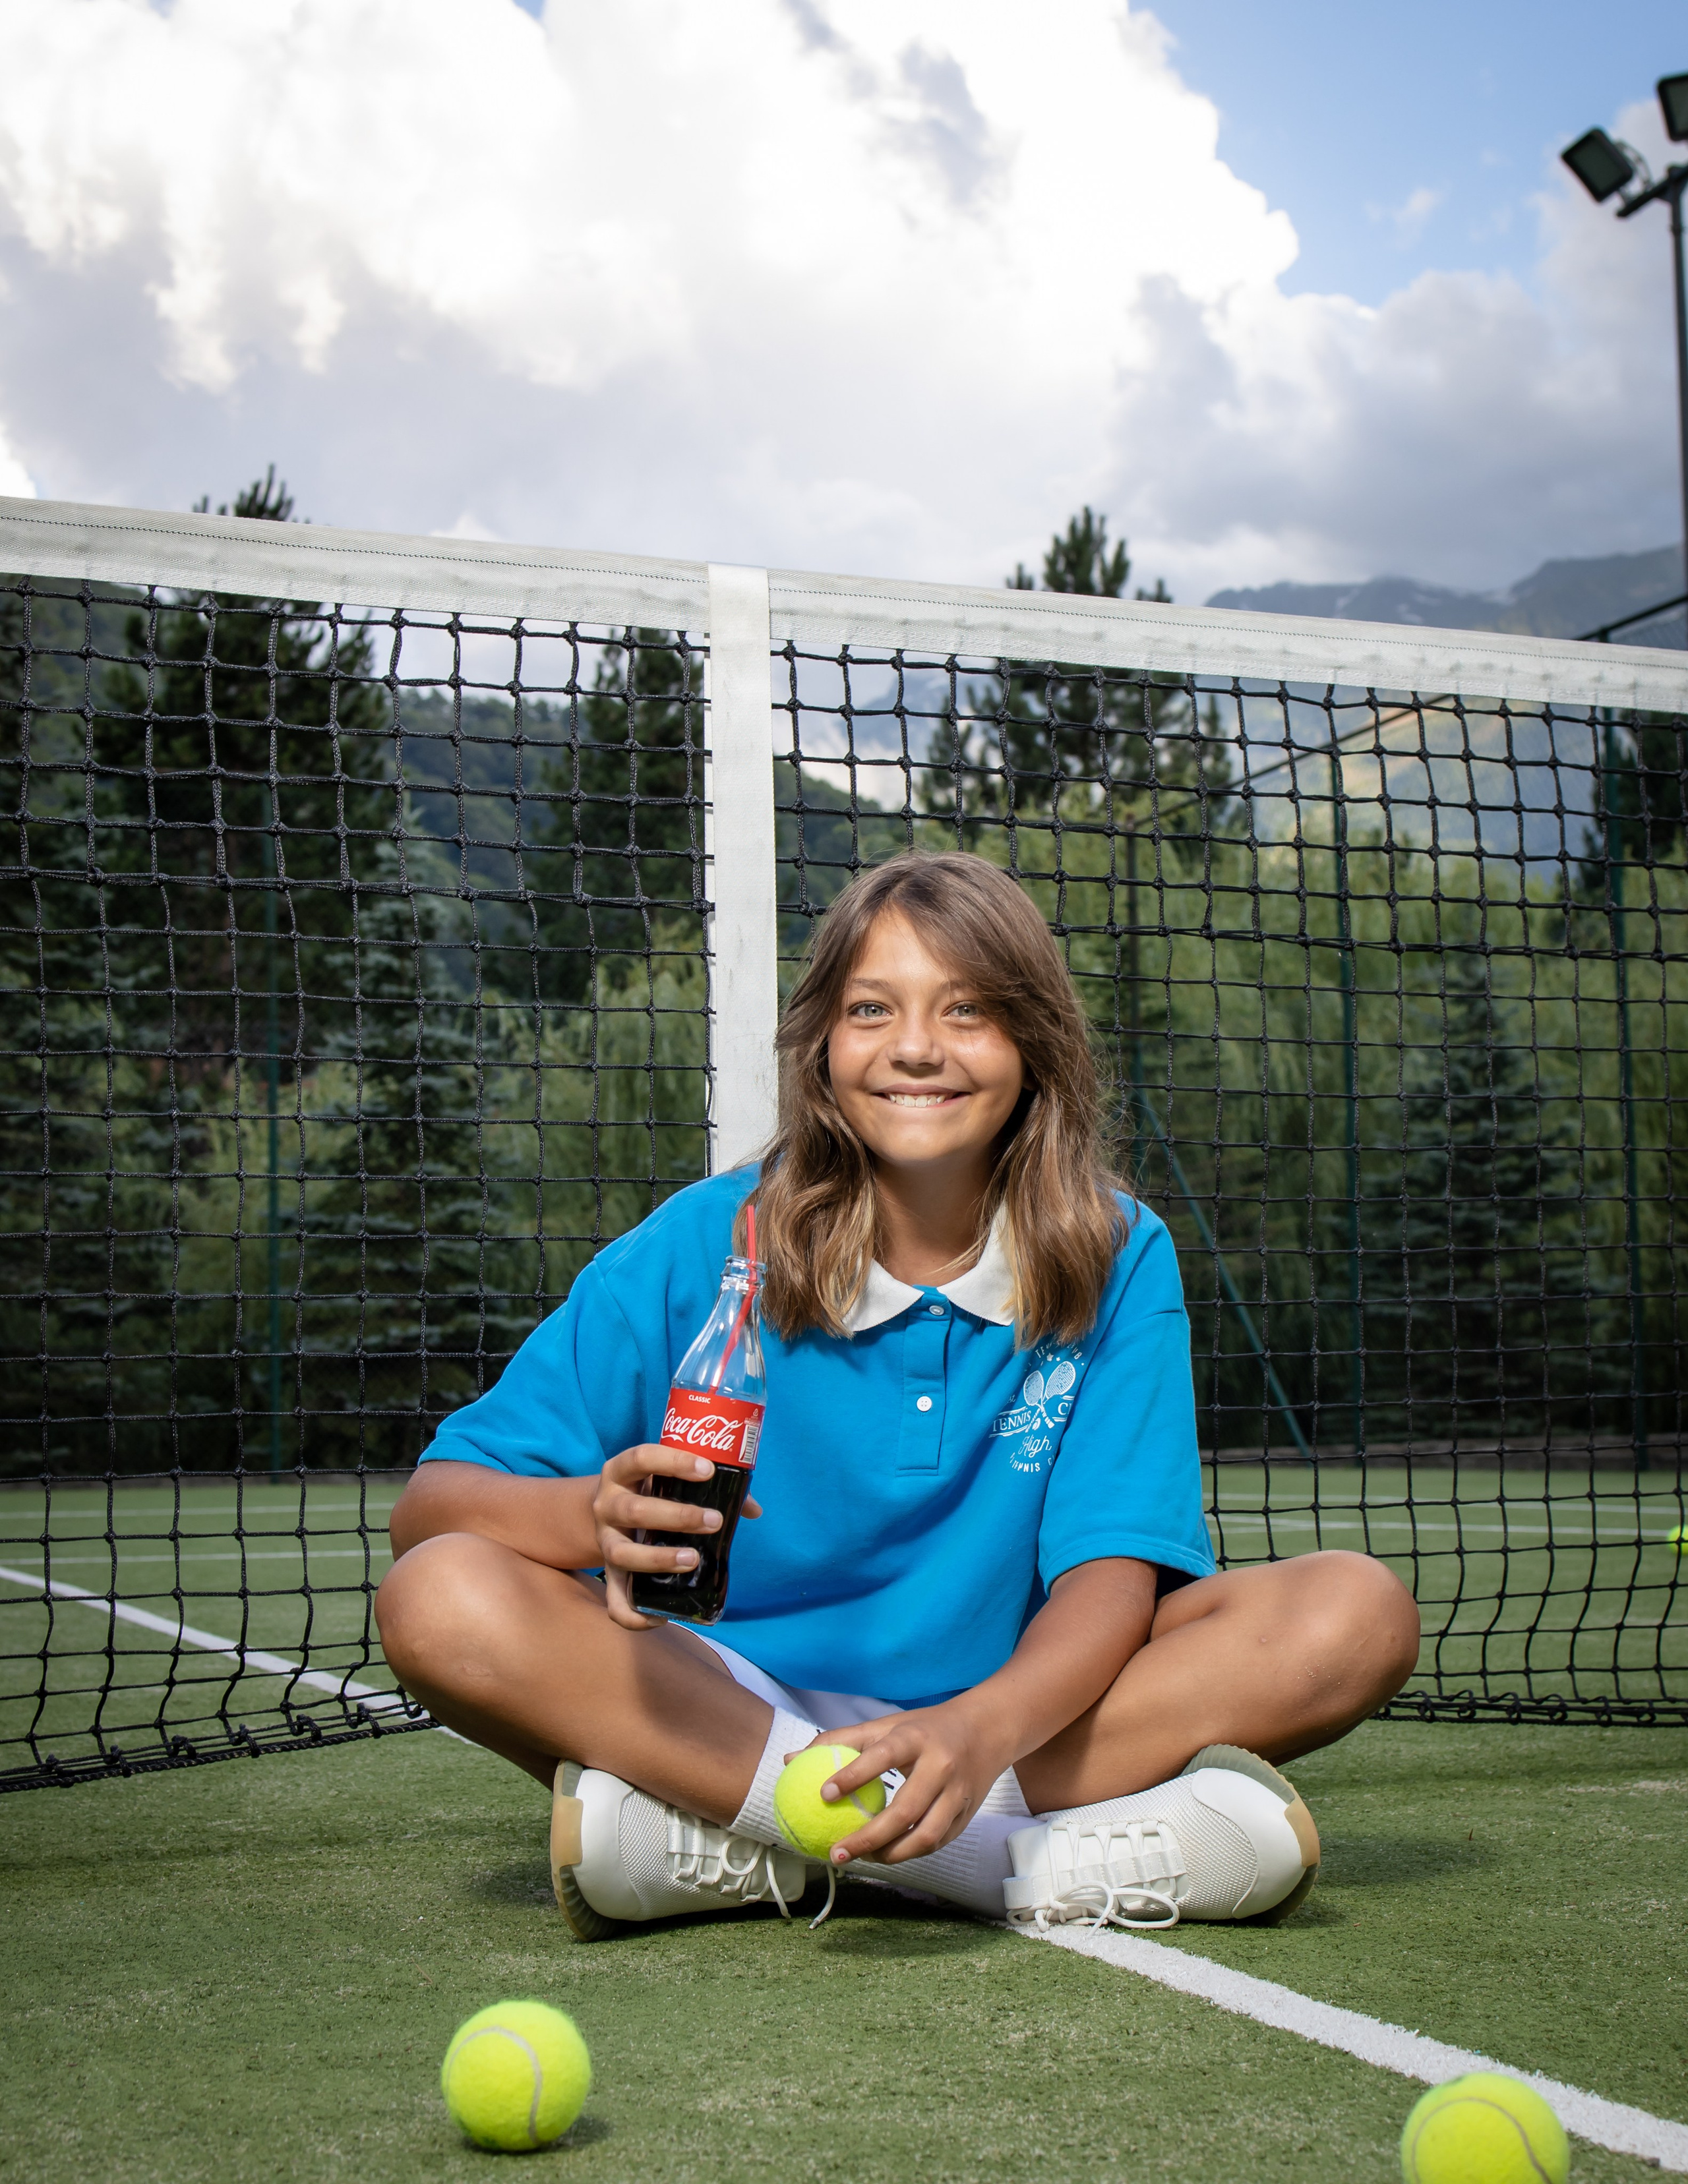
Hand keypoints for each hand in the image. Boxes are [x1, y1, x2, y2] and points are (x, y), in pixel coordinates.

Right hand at [593, 1442, 760, 1630]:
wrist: (607, 1512)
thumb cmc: (650, 1490)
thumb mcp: (668, 1478)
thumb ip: (708, 1488)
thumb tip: (752, 1509)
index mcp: (621, 1471)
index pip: (642, 1457)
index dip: (674, 1462)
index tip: (708, 1471)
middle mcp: (607, 1504)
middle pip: (634, 1510)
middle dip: (677, 1517)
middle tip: (714, 1521)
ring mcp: (605, 1540)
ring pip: (622, 1553)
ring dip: (659, 1559)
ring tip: (693, 1560)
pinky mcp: (607, 1573)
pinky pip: (613, 1601)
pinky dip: (633, 1614)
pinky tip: (662, 1617)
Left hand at [796, 1698, 1012, 1866]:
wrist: (988, 1730)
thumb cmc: (925, 1729)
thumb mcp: (886, 1725)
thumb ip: (840, 1741)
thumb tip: (790, 1759)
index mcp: (917, 1737)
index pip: (882, 1756)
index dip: (853, 1775)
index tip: (824, 1795)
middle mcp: (941, 1766)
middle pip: (905, 1809)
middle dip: (868, 1837)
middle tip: (836, 1852)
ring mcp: (958, 1794)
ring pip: (924, 1836)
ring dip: (891, 1854)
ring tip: (862, 1858)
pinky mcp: (967, 1815)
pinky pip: (937, 1843)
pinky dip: (910, 1853)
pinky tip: (888, 1854)